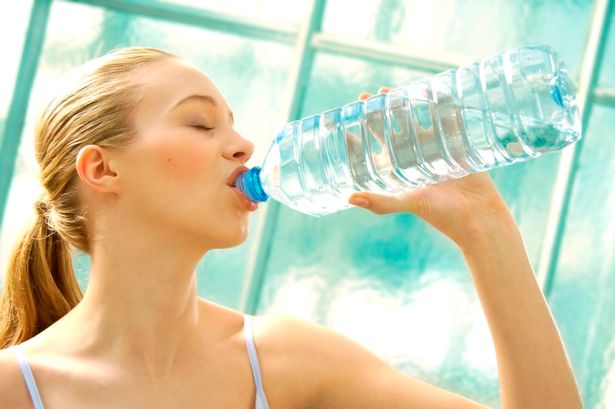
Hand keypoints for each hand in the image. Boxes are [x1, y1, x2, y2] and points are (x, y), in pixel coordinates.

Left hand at [349, 88, 513, 246]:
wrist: (479, 217)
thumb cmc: (442, 215)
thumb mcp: (408, 203)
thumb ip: (382, 202)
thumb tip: (349, 198)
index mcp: (398, 170)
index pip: (374, 146)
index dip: (361, 131)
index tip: (350, 115)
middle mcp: (413, 157)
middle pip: (393, 127)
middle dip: (383, 110)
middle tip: (375, 94)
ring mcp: (435, 149)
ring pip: (418, 120)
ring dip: (409, 103)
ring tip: (400, 89)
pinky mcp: (457, 144)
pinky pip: (448, 120)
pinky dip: (443, 105)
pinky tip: (436, 89)